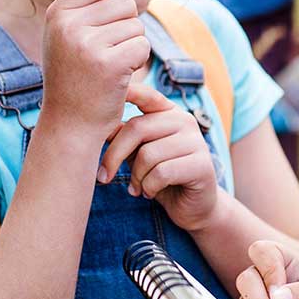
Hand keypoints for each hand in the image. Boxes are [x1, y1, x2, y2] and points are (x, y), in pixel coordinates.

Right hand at [40, 0, 150, 133]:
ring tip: (110, 66)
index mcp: (57, 13)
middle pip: (124, 2)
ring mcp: (87, 44)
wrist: (70, 124)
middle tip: (106, 52)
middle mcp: (68, 25)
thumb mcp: (64, 34)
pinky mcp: (109, 64)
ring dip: (132, 46)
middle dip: (125, 27)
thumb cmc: (72, 76)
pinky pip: (142, 46)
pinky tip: (119, 77)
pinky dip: (138, 62)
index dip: (112, 1)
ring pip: (136, 25)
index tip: (103, 25)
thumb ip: (76, 0)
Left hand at [98, 82, 219, 231]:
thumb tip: (95, 124)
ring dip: (136, 177)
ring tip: (137, 187)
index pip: (146, 95)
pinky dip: (149, 187)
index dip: (127, 91)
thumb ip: (124, 136)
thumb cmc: (161, 177)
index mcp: (168, 112)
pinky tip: (149, 193)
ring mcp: (196, 141)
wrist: (192, 207)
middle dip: (114, 156)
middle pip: (137, 128)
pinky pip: (162, 173)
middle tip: (103, 177)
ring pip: (148, 154)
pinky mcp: (202, 165)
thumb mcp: (139, 153)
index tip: (103, 91)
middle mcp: (185, 120)